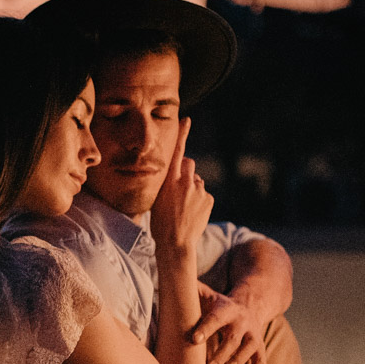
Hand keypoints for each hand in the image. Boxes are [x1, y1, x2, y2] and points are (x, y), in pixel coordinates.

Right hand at [149, 118, 212, 256]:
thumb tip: (177, 179)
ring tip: (184, 208)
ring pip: (197, 182)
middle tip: (179, 189)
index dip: (182, 134)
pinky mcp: (208, 199)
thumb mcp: (156, 200)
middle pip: (190, 164)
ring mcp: (199, 190)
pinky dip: (199, 201)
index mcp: (170, 180)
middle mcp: (186, 181)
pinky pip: (204, 194)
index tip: (187, 119)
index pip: (177, 152)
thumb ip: (167, 184)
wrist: (175, 243)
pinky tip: (192, 214)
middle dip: (186, 171)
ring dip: (192, 190)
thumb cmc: (160, 224)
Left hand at [192, 285, 265, 363]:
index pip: (216, 318)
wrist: (250, 307)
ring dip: (239, 361)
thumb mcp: (209, 296)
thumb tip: (172, 280)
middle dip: (222, 353)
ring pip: (250, 349)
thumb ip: (194, 292)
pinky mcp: (260, 348)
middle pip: (234, 338)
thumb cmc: (220, 307)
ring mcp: (254, 335)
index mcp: (227, 310)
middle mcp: (243, 322)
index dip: (206, 328)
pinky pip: (260, 362)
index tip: (194, 339)